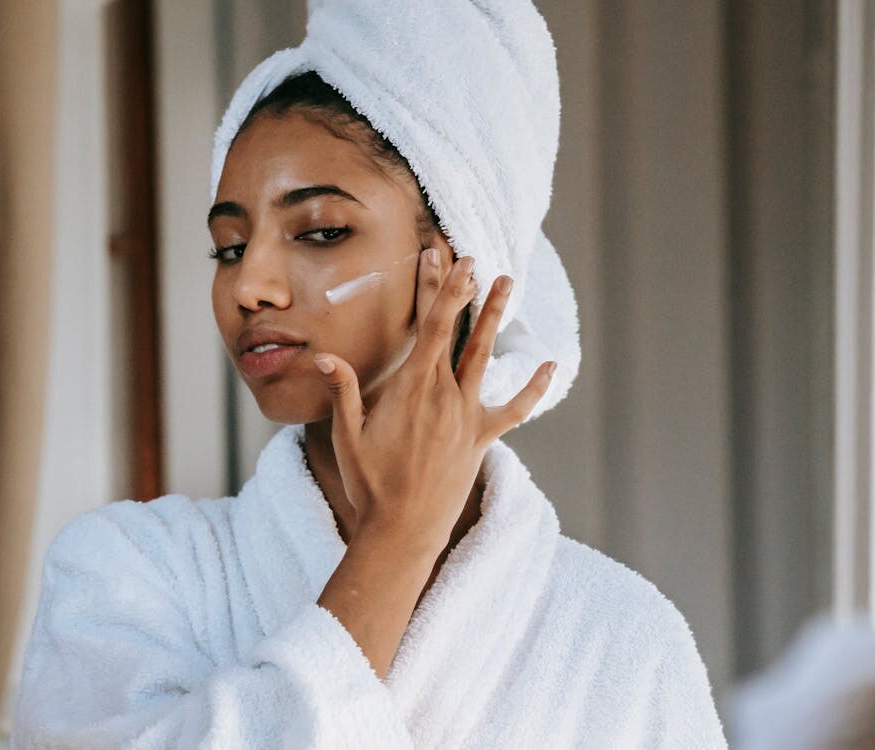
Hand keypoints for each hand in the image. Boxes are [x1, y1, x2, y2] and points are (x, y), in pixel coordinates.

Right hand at [311, 248, 555, 552]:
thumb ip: (342, 392)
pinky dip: (533, 387)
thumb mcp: (346, 437)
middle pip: (455, 331)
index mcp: (412, 388)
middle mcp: (445, 394)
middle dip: (462, 291)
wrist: (403, 530)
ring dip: (494, 318)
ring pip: (485, 356)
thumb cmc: (371, 485)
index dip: (440, 289)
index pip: (429, 327)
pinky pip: (515, 409)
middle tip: (472, 258)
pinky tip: (549, 364)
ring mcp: (467, 415)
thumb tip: (325, 357)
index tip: (447, 259)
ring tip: (506, 283)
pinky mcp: (482, 438)